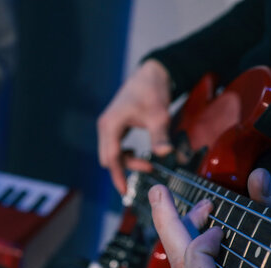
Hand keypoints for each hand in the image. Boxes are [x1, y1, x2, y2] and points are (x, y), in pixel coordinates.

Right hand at [97, 60, 173, 193]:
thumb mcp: (158, 115)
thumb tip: (165, 153)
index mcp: (111, 125)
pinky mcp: (115, 125)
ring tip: (148, 164)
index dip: (117, 176)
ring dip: (127, 162)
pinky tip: (139, 154)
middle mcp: (106, 126)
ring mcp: (109, 125)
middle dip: (125, 169)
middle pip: (109, 158)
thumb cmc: (153, 91)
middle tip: (149, 170)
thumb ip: (160, 135)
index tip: (125, 191)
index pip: (110, 158)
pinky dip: (125, 154)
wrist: (152, 72)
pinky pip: (115, 146)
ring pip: (112, 153)